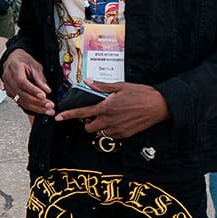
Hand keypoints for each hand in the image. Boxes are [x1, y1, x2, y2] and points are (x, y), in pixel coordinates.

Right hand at [1, 49, 53, 115]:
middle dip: (37, 102)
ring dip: (36, 108)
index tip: (43, 96)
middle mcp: (8, 79)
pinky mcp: (10, 94)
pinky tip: (41, 109)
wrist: (13, 60)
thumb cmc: (23, 61)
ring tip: (48, 110)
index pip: (22, 82)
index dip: (33, 90)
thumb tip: (47, 90)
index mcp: (14, 68)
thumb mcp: (34, 65)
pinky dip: (32, 107)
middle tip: (49, 106)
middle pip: (22, 94)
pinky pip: (21, 103)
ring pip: (21, 101)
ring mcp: (8, 88)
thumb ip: (40, 78)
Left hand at [54, 80, 170, 139]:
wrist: (158, 106)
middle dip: (86, 123)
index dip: (68, 115)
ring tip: (106, 117)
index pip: (82, 113)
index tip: (58, 117)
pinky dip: (109, 130)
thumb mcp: (120, 86)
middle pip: (88, 127)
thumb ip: (102, 86)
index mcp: (106, 107)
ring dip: (98, 126)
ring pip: (99, 132)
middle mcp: (109, 120)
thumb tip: (88, 82)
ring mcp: (117, 130)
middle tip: (92, 115)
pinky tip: (117, 121)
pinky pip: (111, 135)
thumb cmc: (141, 94)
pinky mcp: (125, 135)